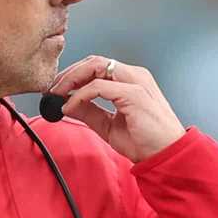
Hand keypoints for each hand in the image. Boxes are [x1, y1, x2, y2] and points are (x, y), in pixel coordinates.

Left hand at [46, 55, 185, 162]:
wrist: (166, 156)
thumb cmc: (146, 142)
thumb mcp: (109, 126)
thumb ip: (90, 112)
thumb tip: (67, 104)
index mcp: (131, 80)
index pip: (97, 67)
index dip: (74, 75)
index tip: (57, 89)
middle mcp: (134, 76)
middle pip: (94, 61)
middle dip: (69, 73)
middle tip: (51, 89)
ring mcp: (135, 82)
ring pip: (95, 66)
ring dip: (72, 79)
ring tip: (57, 94)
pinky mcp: (134, 94)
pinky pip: (98, 87)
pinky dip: (79, 95)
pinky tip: (70, 107)